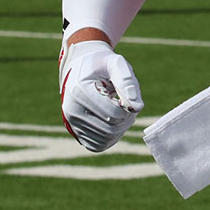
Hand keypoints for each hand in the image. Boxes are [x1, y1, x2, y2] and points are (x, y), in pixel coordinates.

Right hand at [59, 36, 142, 151]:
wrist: (81, 68)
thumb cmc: (101, 65)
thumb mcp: (115, 63)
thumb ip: (127, 81)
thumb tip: (137, 106)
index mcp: (80, 91)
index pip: (114, 113)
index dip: (129, 109)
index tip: (130, 97)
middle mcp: (72, 110)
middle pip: (110, 129)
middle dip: (127, 119)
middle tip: (129, 105)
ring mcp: (72, 123)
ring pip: (105, 139)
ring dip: (121, 128)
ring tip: (122, 111)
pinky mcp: (75, 131)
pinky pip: (96, 145)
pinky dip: (111, 138)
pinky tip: (114, 122)